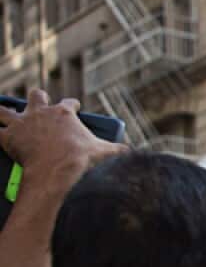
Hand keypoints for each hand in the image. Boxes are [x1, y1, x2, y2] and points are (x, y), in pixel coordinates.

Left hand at [0, 89, 125, 179]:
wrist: (56, 171)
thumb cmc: (80, 160)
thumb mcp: (104, 153)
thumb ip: (118, 149)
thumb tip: (131, 152)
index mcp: (64, 113)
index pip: (69, 102)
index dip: (72, 105)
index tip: (74, 107)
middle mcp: (41, 112)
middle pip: (36, 96)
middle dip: (37, 99)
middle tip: (38, 105)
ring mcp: (22, 123)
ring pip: (5, 110)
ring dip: (3, 111)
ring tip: (3, 112)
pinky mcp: (9, 136)